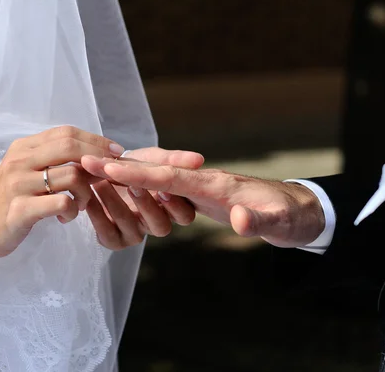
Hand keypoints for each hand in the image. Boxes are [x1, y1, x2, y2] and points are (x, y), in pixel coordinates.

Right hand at [0, 126, 125, 270]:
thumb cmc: (9, 200)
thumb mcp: (27, 171)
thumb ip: (53, 159)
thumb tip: (94, 154)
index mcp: (24, 147)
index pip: (66, 133)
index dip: (96, 140)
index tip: (116, 152)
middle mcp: (20, 161)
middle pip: (70, 147)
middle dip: (97, 159)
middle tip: (110, 176)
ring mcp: (19, 184)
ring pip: (71, 176)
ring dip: (85, 192)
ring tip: (80, 205)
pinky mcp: (20, 209)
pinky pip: (61, 202)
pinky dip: (72, 209)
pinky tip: (66, 216)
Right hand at [81, 155, 324, 247]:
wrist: (300, 210)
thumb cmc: (289, 216)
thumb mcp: (279, 222)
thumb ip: (258, 221)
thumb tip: (237, 221)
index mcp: (214, 184)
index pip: (166, 177)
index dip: (133, 173)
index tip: (102, 166)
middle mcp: (202, 180)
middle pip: (153, 172)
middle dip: (119, 168)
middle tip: (83, 163)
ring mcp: (201, 188)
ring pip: (155, 180)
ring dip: (125, 177)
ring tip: (93, 174)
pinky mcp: (201, 197)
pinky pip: (164, 190)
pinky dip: (140, 188)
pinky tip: (125, 191)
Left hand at [83, 147, 203, 248]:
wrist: (105, 171)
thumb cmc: (135, 165)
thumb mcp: (154, 158)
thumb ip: (173, 159)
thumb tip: (199, 159)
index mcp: (172, 207)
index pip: (184, 214)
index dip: (175, 204)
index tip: (165, 188)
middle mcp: (156, 223)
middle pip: (160, 226)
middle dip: (146, 205)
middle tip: (133, 185)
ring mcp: (135, 233)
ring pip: (132, 228)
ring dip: (116, 205)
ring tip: (102, 182)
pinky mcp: (114, 239)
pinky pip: (108, 235)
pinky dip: (98, 215)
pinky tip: (90, 198)